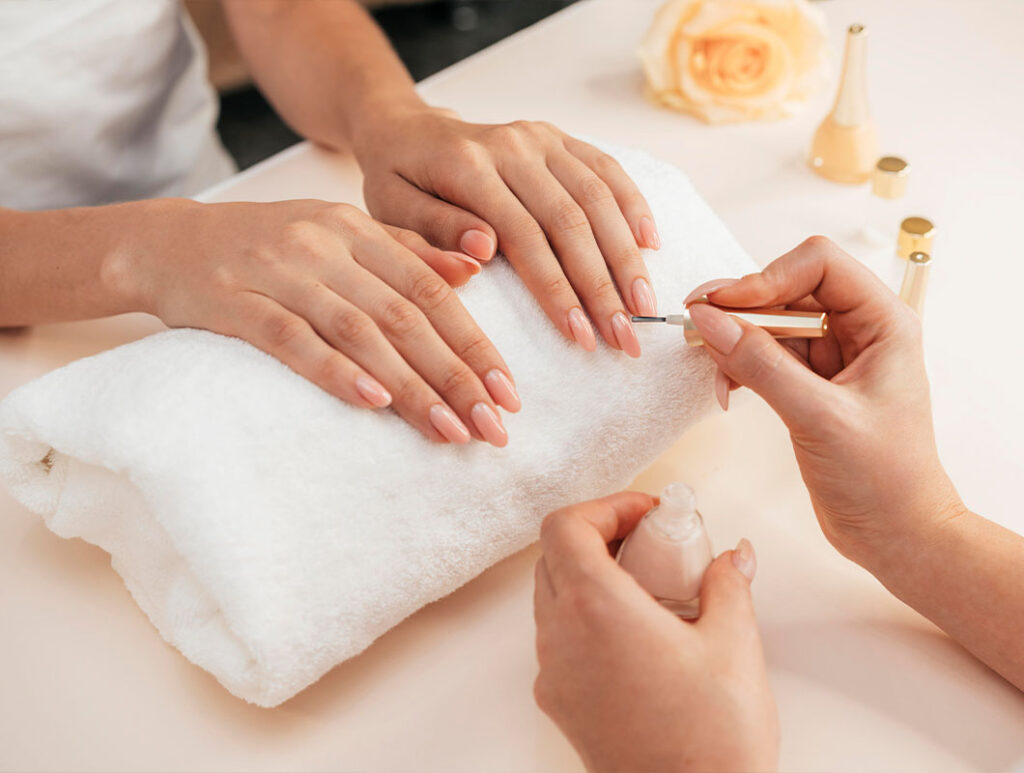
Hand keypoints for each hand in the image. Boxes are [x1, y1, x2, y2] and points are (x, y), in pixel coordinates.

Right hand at [117, 198, 518, 445]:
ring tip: (450, 431)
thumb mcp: (338, 235)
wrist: (168, 240)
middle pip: (406, 315)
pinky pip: (294, 339)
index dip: (475, 343)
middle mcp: (325, 246)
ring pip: (360, 332)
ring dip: (411, 385)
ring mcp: (280, 272)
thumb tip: (473, 271)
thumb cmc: (266, 245)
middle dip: (456, 375)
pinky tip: (374, 402)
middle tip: (493, 425)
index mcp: (357, 230)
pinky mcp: (236, 302)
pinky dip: (336, 371)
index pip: (432, 291)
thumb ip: (405, 250)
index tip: (508, 392)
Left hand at [353, 108, 659, 356]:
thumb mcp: (392, 213)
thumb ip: (434, 233)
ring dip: (626, 257)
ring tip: (645, 308)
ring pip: (598, 198)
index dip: (558, 290)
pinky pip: (607, 169)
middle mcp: (512, 145)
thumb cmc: (397, 183)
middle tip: (626, 337)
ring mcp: (540, 138)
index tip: (582, 338)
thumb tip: (485, 251)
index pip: (525, 236)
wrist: (407, 130)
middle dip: (604, 286)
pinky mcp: (558, 138)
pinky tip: (650, 245)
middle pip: (572, 220)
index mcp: (467, 166)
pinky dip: (633, 206)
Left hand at [534, 492, 776, 772]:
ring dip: (593, 577)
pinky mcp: (560, 703)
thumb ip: (728, 584)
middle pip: (555, 556)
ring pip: (554, 597)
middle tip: (654, 545)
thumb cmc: (712, 740)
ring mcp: (554, 673)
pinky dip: (588, 619)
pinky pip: (560, 639)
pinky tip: (640, 636)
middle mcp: (561, 637)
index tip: (647, 515)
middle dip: (601, 537)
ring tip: (653, 590)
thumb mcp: (734, 645)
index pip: (564, 526)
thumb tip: (731, 557)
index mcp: (596, 609)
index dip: (605, 506)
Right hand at [686, 237, 965, 569]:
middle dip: (741, 307)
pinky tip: (725, 390)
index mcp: (883, 322)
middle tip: (696, 325)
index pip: (819, 264)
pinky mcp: (810, 384)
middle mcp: (859, 330)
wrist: (896, 535)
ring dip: (734, 339)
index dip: (767, 276)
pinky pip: (765, 356)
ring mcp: (833, 357)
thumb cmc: (883, 479)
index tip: (723, 306)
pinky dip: (738, 365)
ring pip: (771, 322)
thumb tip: (709, 320)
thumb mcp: (819, 417)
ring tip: (709, 366)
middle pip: (788, 288)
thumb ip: (761, 364)